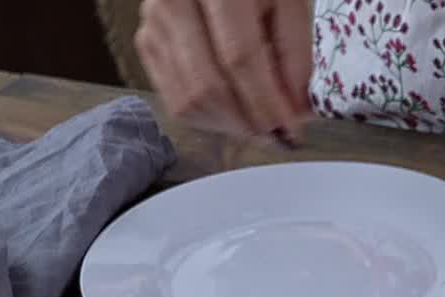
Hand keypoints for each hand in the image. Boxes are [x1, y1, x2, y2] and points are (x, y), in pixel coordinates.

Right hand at [135, 0, 312, 140]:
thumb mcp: (289, 2)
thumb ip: (296, 53)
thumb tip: (297, 111)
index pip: (239, 56)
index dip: (266, 100)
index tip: (291, 129)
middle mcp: (174, 1)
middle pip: (208, 83)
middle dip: (248, 120)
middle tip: (278, 134)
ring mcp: (154, 22)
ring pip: (188, 98)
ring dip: (230, 124)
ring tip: (260, 125)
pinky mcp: (147, 40)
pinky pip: (174, 100)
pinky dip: (209, 118)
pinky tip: (235, 114)